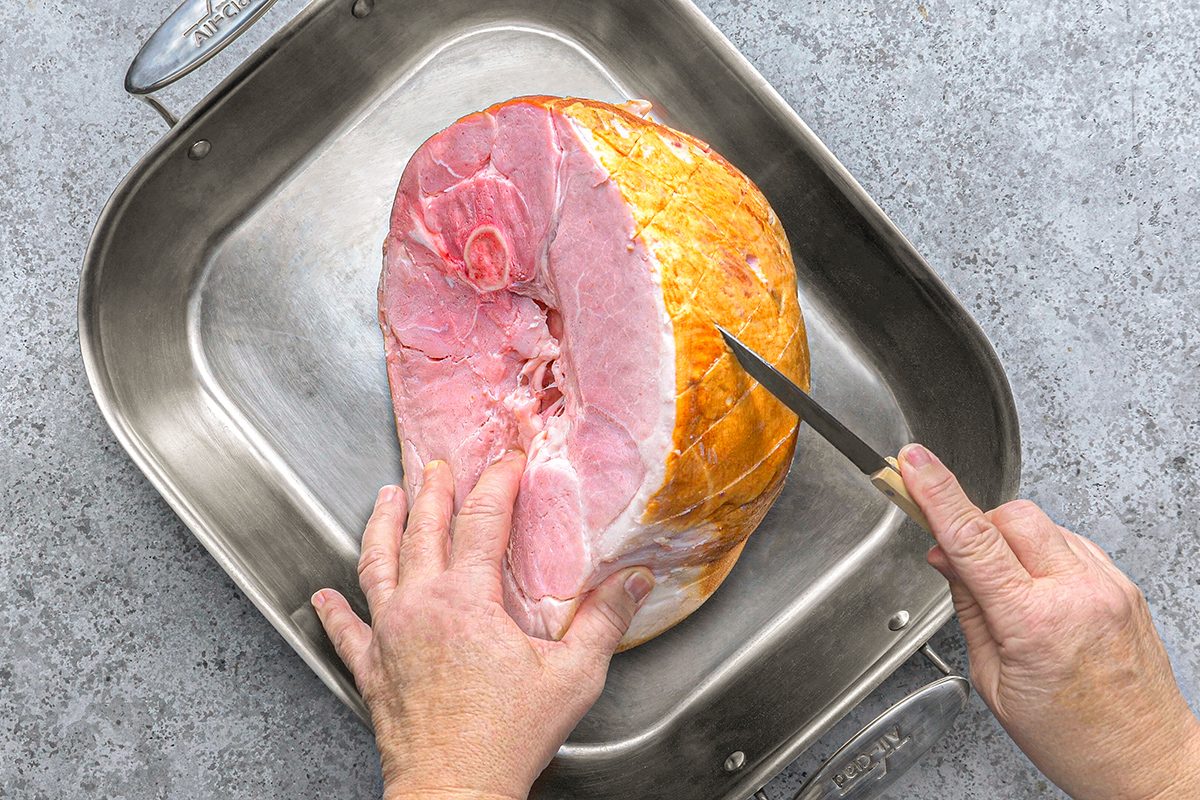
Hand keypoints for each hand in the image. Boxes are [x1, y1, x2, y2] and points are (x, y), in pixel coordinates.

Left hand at [310, 453, 653, 799]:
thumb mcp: (574, 675)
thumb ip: (605, 621)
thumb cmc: (508, 738)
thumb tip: (634, 581)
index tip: (508, 463)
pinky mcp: (371, 670)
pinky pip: (346, 631)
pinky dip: (334, 611)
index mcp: (466, 600)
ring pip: (375, 565)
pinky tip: (324, 597)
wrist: (455, 791)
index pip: (481, 521)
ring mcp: (388, 637)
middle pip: (422, 530)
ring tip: (385, 499)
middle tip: (438, 467)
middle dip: (432, 491)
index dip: (496, 483)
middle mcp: (419, 607)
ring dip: (381, 526)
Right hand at [899, 443, 1199, 799]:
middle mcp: (1077, 594)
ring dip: (1011, 542)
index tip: (915, 464)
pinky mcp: (1124, 585)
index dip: (937, 493)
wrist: (1145, 760)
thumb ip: (969, 608)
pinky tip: (1039, 591)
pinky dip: (1044, 555)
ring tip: (1009, 591)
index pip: (973, 538)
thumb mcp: (994, 680)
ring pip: (1042, 525)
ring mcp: (1108, 585)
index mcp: (1034, 623)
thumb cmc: (1073, 736)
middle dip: (977, 523)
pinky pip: (1070, 544)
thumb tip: (948, 558)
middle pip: (1011, 516)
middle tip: (959, 553)